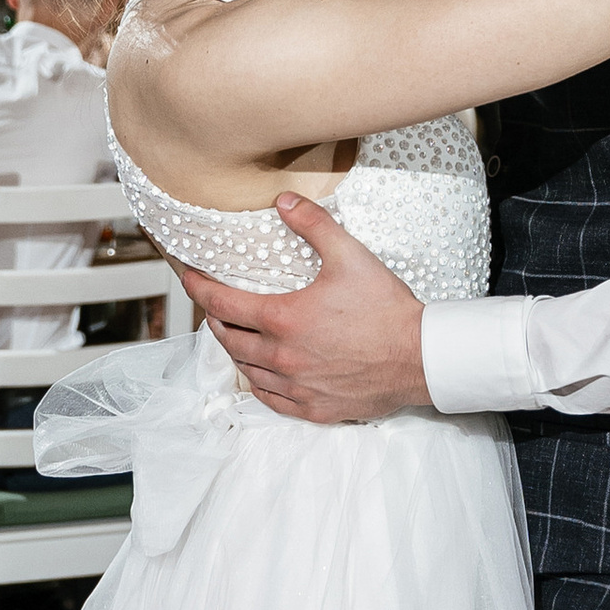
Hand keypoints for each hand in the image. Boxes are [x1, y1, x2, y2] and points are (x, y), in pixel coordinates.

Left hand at [173, 191, 427, 422]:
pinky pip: (271, 399)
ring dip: (236, 351)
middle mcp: (281, 356)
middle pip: (230, 339)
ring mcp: (296, 386)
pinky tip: (262, 375)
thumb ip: (313, 224)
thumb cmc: (385, 308)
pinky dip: (259, 384)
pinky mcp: (313, 408)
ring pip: (248, 370)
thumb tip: (284, 201)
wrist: (419, 357)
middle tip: (215, 306)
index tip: (189, 278)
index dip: (200, 288)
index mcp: (283, 319)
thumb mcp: (350, 255)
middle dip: (216, 319)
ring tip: (236, 336)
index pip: (224, 302)